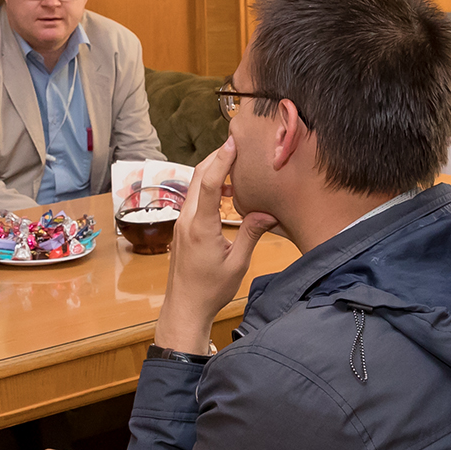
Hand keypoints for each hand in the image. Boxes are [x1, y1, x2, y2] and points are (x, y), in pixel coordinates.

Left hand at [154, 138, 278, 352]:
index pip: (211, 184)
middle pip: (199, 176)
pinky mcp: (183, 228)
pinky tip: (228, 192)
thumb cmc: (210, 290)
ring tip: (237, 164)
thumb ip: (251, 234)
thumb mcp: (237, 264)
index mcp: (201, 227)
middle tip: (238, 144)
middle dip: (217, 157)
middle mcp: (188, 220)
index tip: (233, 142)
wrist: (184, 307)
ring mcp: (182, 222)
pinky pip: (195, 198)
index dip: (222, 160)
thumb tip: (268, 213)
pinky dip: (210, 187)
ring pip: (195, 185)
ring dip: (213, 171)